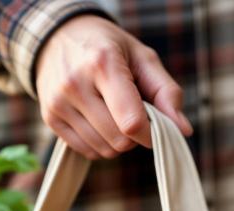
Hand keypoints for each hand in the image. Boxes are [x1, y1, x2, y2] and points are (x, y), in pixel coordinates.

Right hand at [35, 15, 191, 159]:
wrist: (59, 36)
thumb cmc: (109, 47)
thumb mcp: (143, 57)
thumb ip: (167, 92)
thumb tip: (183, 130)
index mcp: (102, 64)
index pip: (131, 122)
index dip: (151, 133)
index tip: (157, 126)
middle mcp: (75, 84)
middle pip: (119, 140)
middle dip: (135, 135)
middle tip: (133, 113)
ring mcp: (58, 103)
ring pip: (104, 150)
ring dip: (118, 141)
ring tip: (114, 114)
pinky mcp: (50, 118)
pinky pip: (86, 151)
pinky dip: (100, 144)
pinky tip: (100, 122)